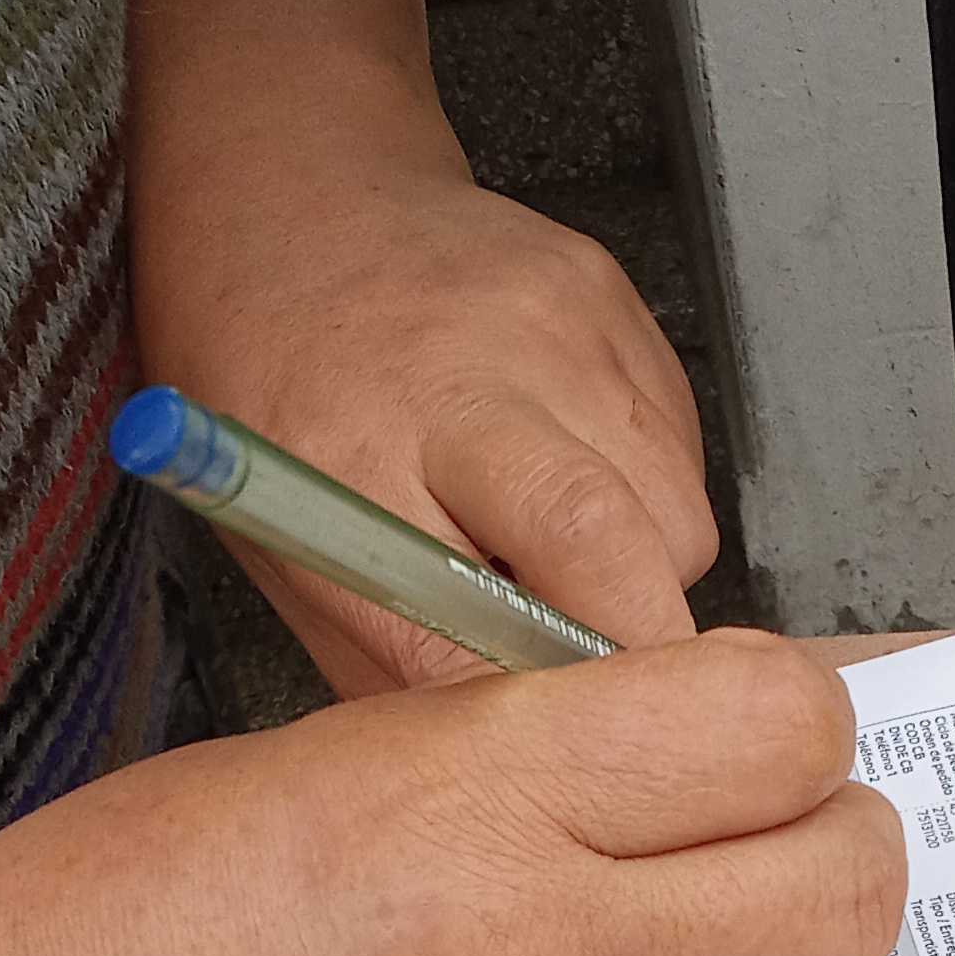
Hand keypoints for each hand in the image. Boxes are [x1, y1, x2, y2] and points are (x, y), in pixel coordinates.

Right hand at [0, 630, 899, 955]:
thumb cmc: (99, 934)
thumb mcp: (322, 763)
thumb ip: (529, 753)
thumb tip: (687, 754)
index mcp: (480, 802)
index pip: (783, 726)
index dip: (788, 718)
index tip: (749, 734)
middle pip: (846, 896)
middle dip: (828, 849)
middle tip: (758, 840)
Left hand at [133, 97, 718, 697]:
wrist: (294, 193)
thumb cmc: (270, 373)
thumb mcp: (278, 539)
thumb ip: (389, 656)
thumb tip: (494, 762)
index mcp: (351, 446)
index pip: (478, 614)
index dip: (539, 704)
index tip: (567, 756)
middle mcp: (467, 373)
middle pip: (618, 547)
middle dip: (636, 649)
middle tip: (611, 696)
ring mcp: (556, 325)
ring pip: (677, 513)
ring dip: (645, 573)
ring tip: (560, 560)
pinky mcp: (614, 302)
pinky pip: (684, 450)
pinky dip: (651, 499)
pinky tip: (572, 478)